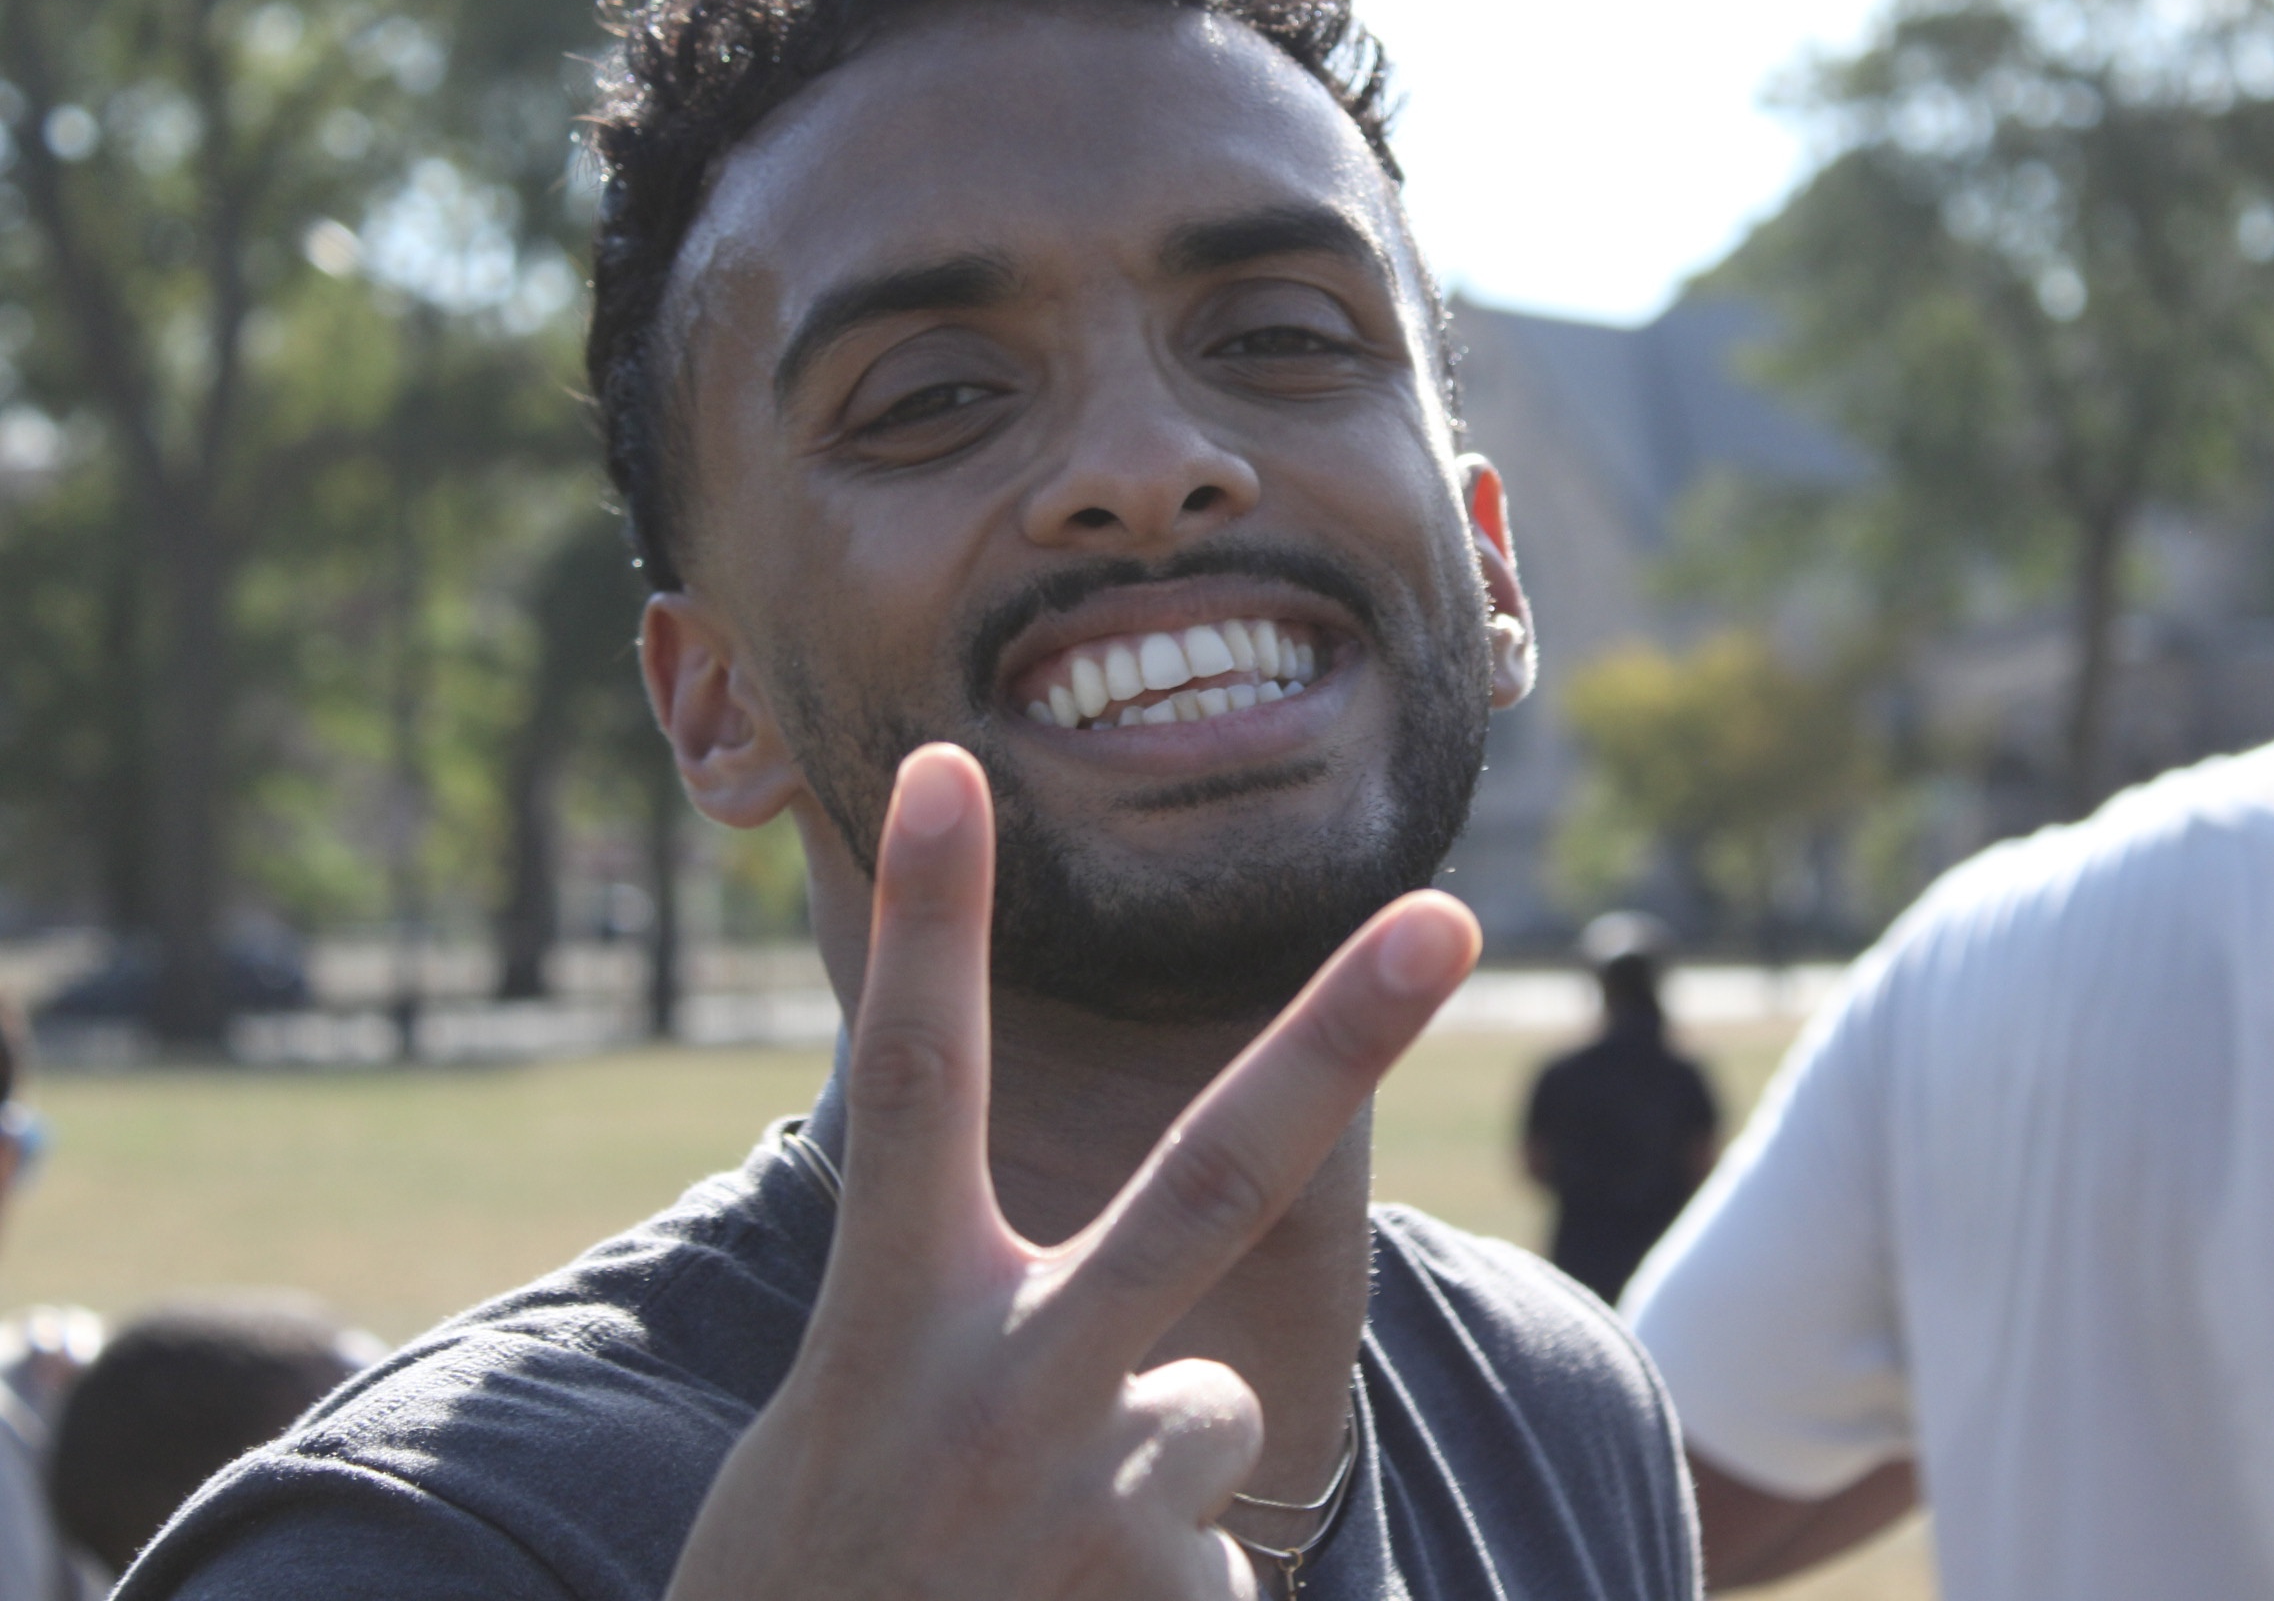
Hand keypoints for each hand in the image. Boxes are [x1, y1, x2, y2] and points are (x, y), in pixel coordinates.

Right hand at [665, 743, 1480, 1599]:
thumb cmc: (815, 1579)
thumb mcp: (851, 1426)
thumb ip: (984, 1349)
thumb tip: (1197, 1369)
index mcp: (891, 1321)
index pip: (913, 1081)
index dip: (928, 919)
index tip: (944, 763)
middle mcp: (1002, 1388)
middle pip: (1212, 1173)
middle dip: (1342, 1036)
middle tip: (1449, 917)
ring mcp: (1090, 1496)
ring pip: (1216, 1409)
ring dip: (1154, 1471)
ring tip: (1035, 1564)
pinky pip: (1218, 1557)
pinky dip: (1160, 1590)